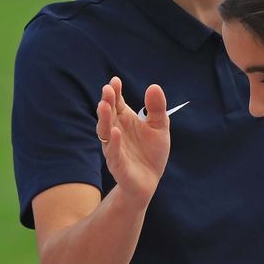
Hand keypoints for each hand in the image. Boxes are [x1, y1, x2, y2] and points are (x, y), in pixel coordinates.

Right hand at [97, 76, 170, 201]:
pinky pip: (113, 152)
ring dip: (104, 119)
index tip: (115, 81)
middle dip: (107, 102)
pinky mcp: (118, 164)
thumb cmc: (151, 152)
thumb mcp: (159, 127)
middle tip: (107, 90)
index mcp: (124, 120)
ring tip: (104, 106)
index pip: (116, 103)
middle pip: (108, 114)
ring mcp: (115, 147)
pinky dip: (114, 142)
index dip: (115, 92)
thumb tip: (154, 86)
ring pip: (105, 132)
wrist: (148, 181)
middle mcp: (116, 131)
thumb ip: (157, 108)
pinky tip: (115, 132)